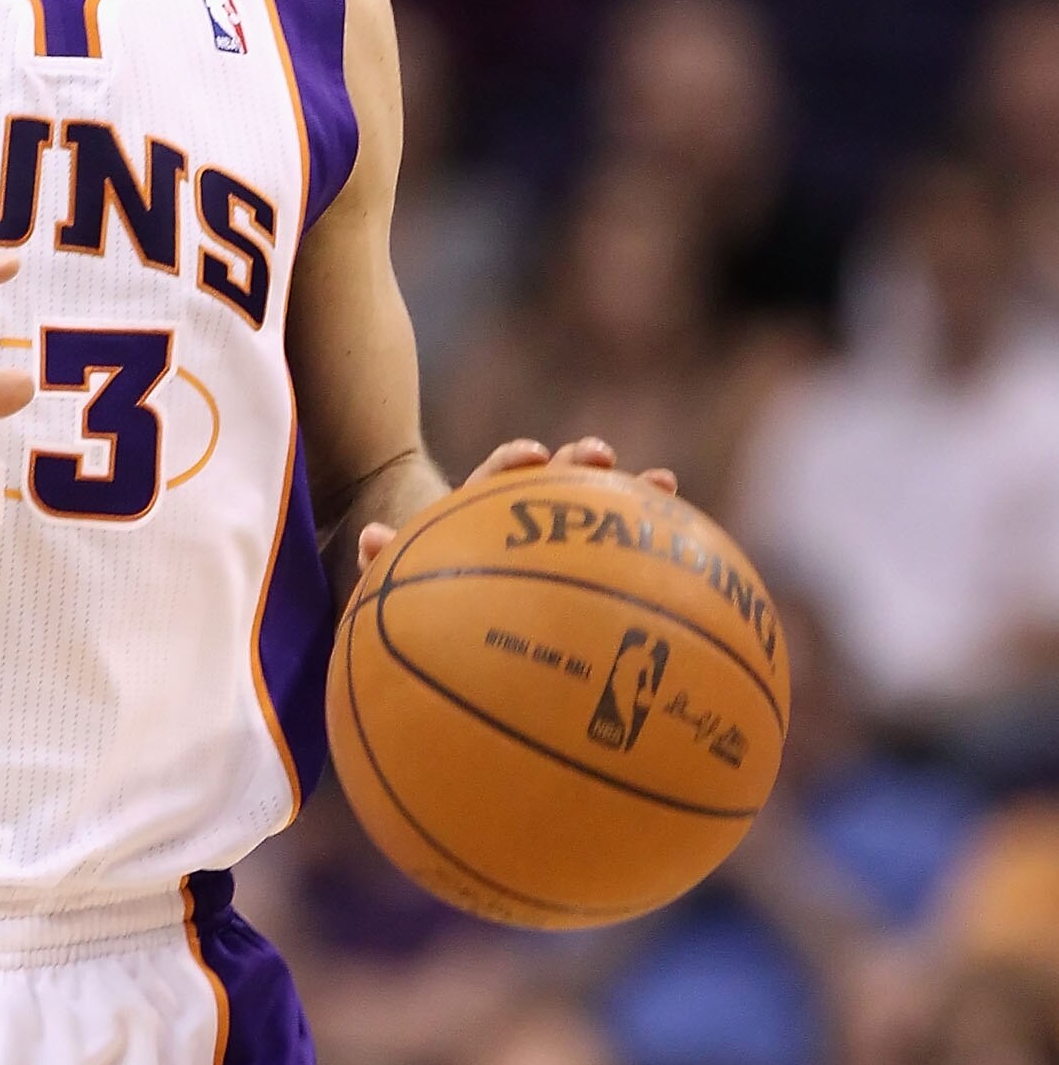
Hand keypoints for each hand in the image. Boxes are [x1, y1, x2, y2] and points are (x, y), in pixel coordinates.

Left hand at [355, 437, 679, 575]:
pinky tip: (694, 564)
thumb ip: (384, 561)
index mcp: (477, 518)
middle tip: (602, 455)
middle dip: (580, 465)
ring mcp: (553, 545)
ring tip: (664, 483)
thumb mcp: (395, 579)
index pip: (496, 477)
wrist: (434, 610)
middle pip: (556, 482)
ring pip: (597, 513)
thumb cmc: (414, 600)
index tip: (536, 455)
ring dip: (629, 495)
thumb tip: (370, 535)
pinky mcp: (576, 575)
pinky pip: (619, 566)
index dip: (513, 462)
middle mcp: (522, 523)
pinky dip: (652, 557)